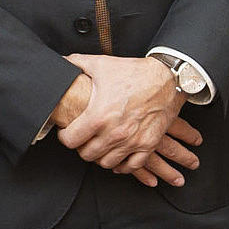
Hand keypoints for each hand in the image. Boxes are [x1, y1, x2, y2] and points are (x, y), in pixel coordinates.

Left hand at [55, 53, 188, 182]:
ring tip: (100, 147)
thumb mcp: (101, 64)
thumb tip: (60, 62)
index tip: (68, 132)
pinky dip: (123, 165)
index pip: (70, 141)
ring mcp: (132, 141)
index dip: (65, 136)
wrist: (168, 78)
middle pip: (87, 155)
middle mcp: (114, 133)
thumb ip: (75, 63)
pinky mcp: (148, 144)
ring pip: (107, 163)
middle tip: (84, 139)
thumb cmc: (134, 72)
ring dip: (101, 156)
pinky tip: (119, 158)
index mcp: (98, 116)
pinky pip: (131, 166)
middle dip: (82, 147)